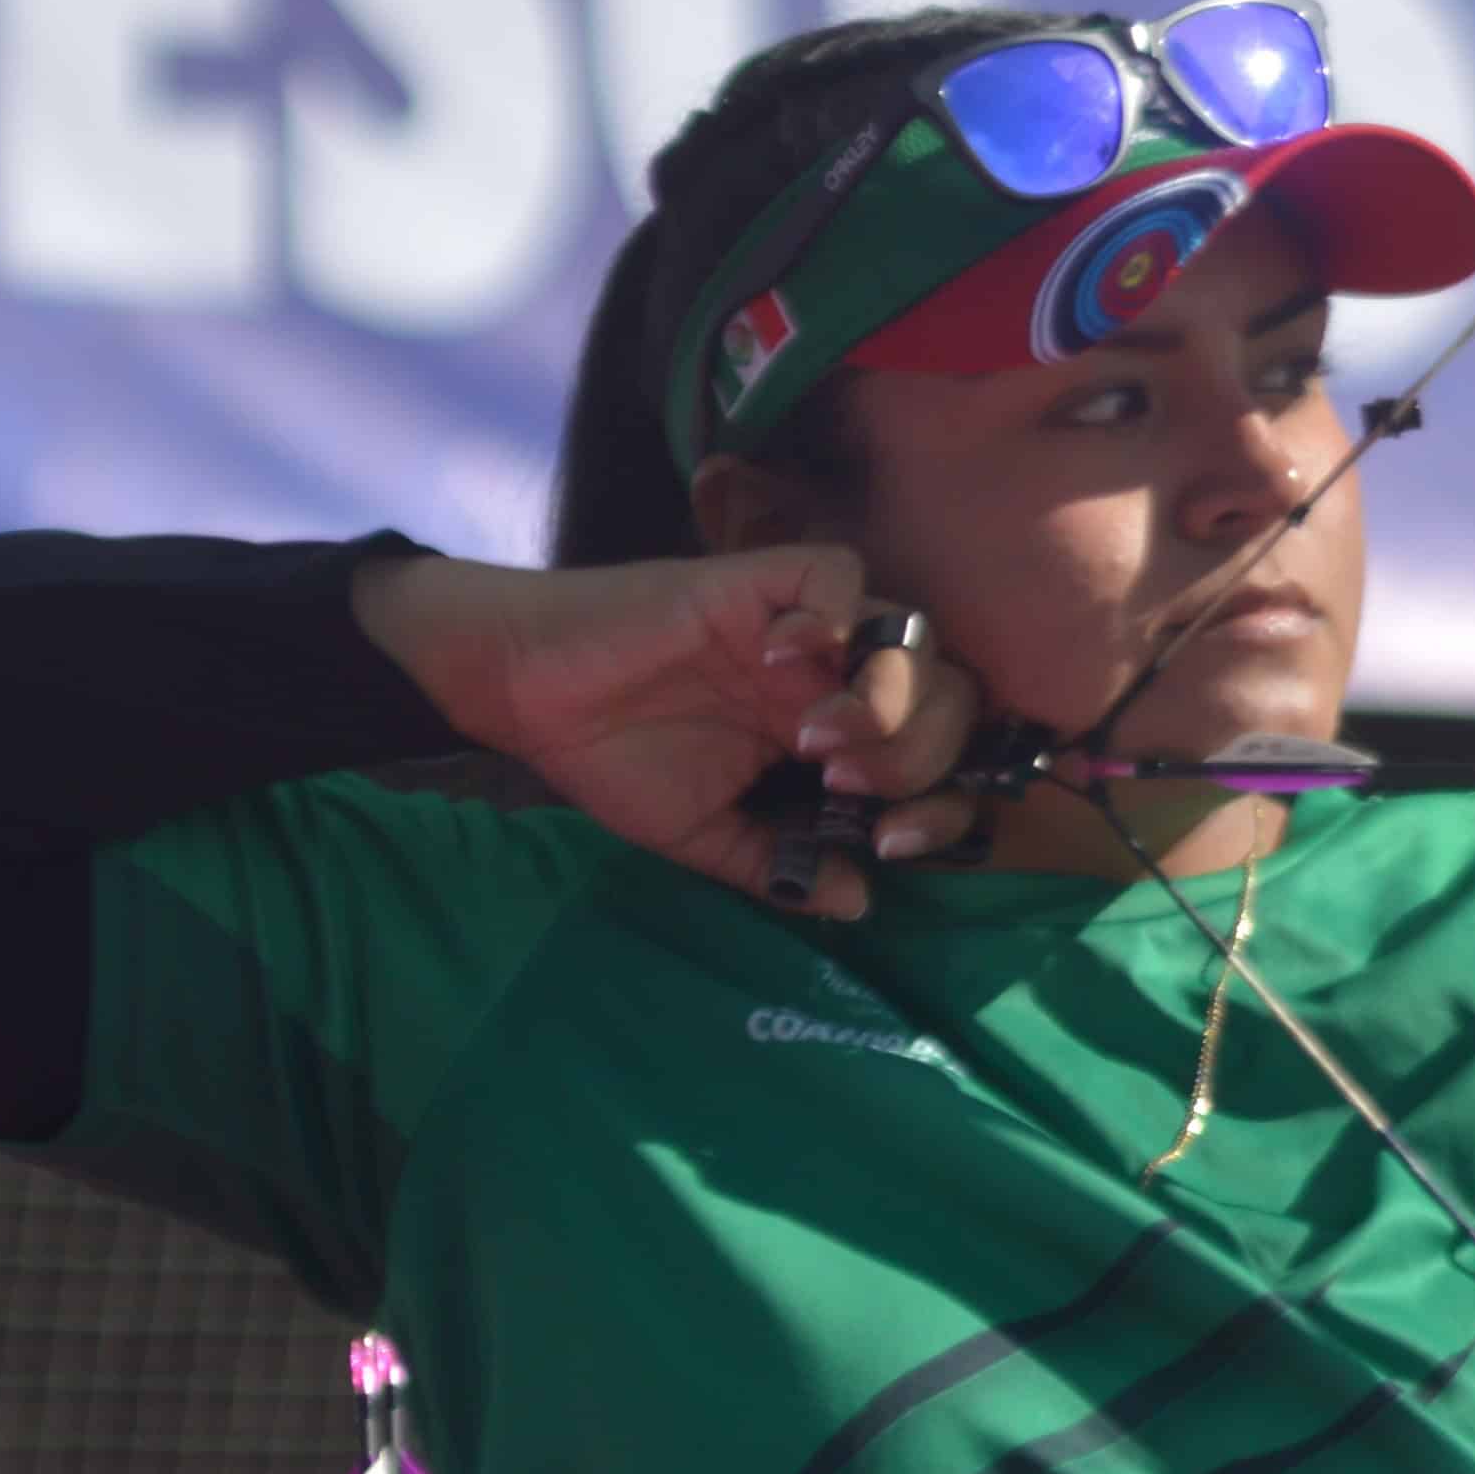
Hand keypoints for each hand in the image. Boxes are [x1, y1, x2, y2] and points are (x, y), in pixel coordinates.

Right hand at [352, 549, 988, 918]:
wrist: (529, 694)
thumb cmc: (613, 757)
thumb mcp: (702, 832)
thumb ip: (779, 863)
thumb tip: (859, 902)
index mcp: (832, 733)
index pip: (935, 754)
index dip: (942, 801)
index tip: (890, 844)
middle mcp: (832, 675)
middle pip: (946, 691)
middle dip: (921, 750)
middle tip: (847, 785)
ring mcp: (801, 625)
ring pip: (908, 633)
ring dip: (883, 695)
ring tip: (815, 737)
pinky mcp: (756, 582)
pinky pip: (836, 571)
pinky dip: (832, 612)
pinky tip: (782, 657)